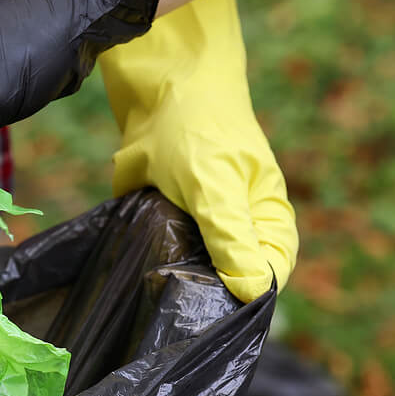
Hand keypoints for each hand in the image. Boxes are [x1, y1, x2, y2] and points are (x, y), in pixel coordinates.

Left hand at [99, 0, 296, 300]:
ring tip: (146, 284)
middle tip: (170, 304)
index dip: (246, 294)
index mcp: (266, 216)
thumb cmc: (198, 129)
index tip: (210, 313)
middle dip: (200, 287)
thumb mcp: (214, 186)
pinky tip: (126, 260)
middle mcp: (237, 218)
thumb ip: (230, 235)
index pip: (268, 272)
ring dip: (167, 270)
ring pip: (188, 260)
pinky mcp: (164, 205)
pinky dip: (142, 248)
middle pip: (226, 272)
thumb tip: (251, 291)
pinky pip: (156, 241)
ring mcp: (199, 213)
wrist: (157, 82)